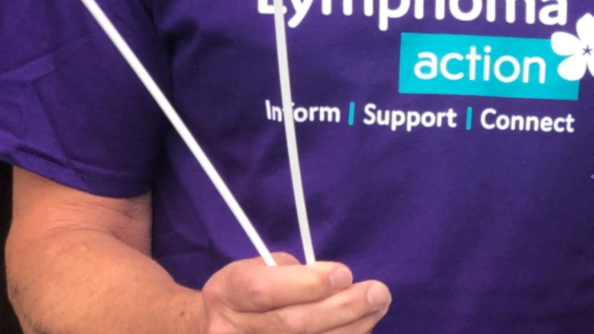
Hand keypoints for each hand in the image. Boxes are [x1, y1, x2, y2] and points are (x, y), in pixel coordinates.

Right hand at [201, 254, 390, 333]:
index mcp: (228, 294)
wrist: (212, 330)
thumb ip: (296, 273)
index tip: (345, 274)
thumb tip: (339, 282)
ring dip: (351, 329)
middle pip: (291, 325)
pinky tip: (362, 329)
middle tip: (378, 293)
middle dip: (342, 308)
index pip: (265, 292)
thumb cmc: (247, 293)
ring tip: (377, 308)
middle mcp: (230, 332)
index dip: (307, 284)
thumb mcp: (260, 269)